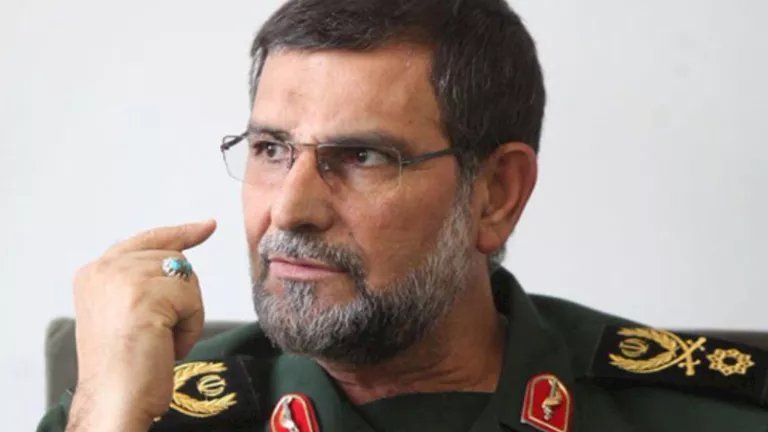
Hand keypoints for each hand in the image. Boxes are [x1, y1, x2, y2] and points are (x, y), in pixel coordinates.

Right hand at [65, 220, 216, 431]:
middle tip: (161, 333)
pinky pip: (192, 298)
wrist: (115, 400)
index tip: (207, 226)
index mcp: (95, 273)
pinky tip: (168, 346)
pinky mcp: (144, 294)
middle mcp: (104, 269)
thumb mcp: (127, 313)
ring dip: (187, 313)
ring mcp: (123, 279)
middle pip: (174, 259)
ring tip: (161, 340)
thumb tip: (181, 260)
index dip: (180, 233)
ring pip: (186, 277)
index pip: (146, 241)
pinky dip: (191, 326)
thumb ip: (142, 282)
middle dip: (182, 298)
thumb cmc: (125, 368)